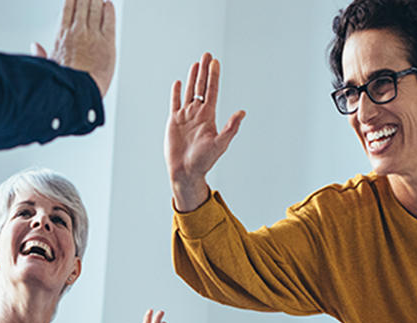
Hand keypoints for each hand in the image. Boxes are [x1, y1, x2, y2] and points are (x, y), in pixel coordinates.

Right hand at [33, 0, 115, 96]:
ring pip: (95, 9)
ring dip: (96, 0)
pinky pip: (109, 20)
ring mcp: (93, 35)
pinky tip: (108, 4)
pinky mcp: (107, 41)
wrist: (79, 90)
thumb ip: (42, 54)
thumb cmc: (65, 82)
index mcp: (62, 35)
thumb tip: (35, 47)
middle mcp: (77, 31)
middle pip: (82, 5)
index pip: (67, 9)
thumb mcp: (48, 66)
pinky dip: (108, 10)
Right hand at [164, 53, 245, 211]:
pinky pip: (175, 103)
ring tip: (196, 64)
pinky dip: (176, 93)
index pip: (211, 91)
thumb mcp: (220, 143)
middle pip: (201, 87)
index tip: (215, 62)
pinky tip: (179, 83)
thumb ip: (231, 127)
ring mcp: (185, 117)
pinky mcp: (174, 122)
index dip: (213, 76)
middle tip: (207, 55)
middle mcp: (198, 114)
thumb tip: (242, 112)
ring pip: (189, 92)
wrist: (186, 171)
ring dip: (193, 78)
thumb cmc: (204, 161)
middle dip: (204, 71)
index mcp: (208, 116)